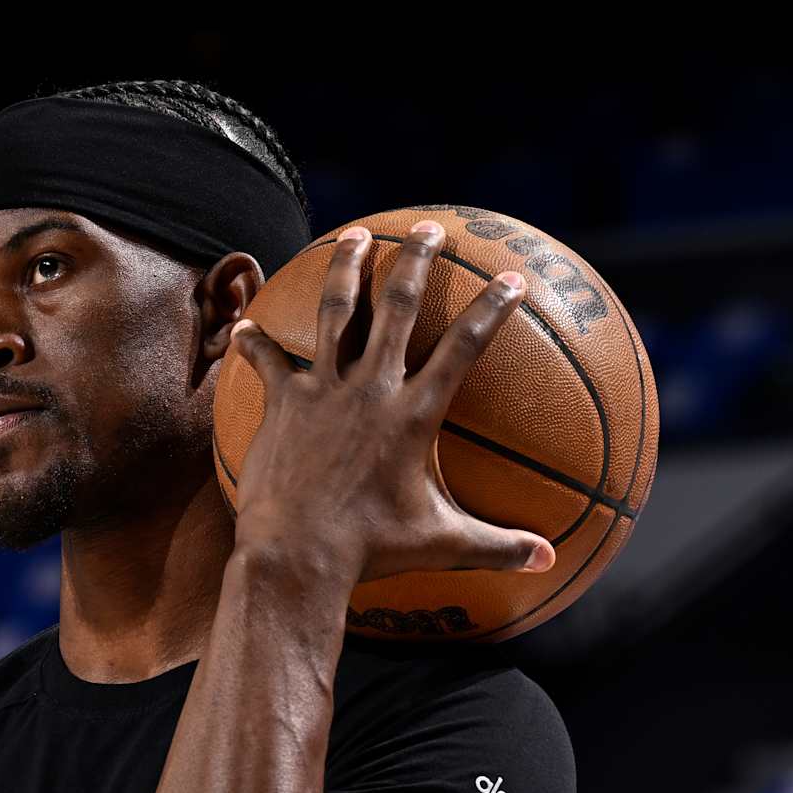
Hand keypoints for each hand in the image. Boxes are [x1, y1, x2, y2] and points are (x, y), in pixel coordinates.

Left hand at [226, 220, 555, 585]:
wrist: (297, 555)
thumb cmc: (371, 551)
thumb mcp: (441, 546)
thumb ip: (497, 546)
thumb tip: (549, 564)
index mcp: (414, 415)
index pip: (464, 348)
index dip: (492, 309)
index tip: (512, 278)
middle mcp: (371, 390)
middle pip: (399, 307)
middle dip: (417, 260)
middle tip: (428, 229)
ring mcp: (323, 391)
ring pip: (336, 312)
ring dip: (347, 269)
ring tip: (355, 236)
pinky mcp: (282, 404)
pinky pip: (267, 361)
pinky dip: (255, 342)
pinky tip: (244, 323)